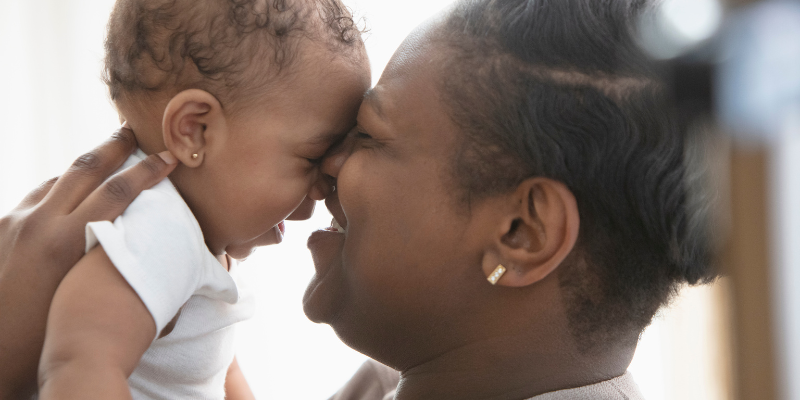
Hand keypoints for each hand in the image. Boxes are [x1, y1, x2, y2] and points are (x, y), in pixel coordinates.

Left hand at [0, 125, 177, 398]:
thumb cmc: (39, 341)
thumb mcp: (84, 301)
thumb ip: (114, 272)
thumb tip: (154, 264)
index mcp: (66, 243)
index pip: (116, 192)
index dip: (147, 171)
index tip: (168, 157)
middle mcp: (38, 224)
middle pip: (83, 169)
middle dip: (113, 147)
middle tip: (131, 131)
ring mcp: (13, 223)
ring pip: (55, 180)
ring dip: (83, 168)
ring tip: (103, 161)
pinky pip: (34, 198)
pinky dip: (57, 190)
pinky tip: (66, 196)